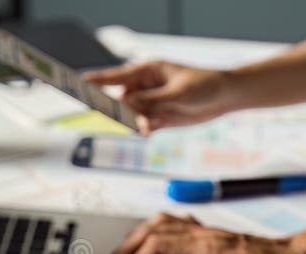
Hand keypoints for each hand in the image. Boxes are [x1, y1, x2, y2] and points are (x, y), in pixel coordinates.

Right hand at [84, 61, 236, 133]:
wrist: (225, 98)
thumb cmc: (204, 85)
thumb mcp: (178, 92)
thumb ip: (153, 100)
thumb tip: (130, 105)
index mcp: (148, 71)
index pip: (117, 76)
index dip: (98, 80)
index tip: (80, 82)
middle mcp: (145, 87)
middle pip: (122, 99)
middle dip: (120, 109)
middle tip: (118, 115)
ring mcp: (151, 103)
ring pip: (132, 116)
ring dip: (135, 122)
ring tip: (147, 125)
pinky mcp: (158, 119)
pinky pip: (143, 126)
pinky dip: (144, 130)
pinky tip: (149, 132)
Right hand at [110, 213, 305, 253]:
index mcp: (209, 247)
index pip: (157, 243)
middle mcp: (202, 234)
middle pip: (148, 230)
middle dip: (125, 253)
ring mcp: (203, 231)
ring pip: (155, 223)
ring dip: (133, 242)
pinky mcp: (206, 235)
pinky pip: (169, 225)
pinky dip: (149, 236)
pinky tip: (147, 253)